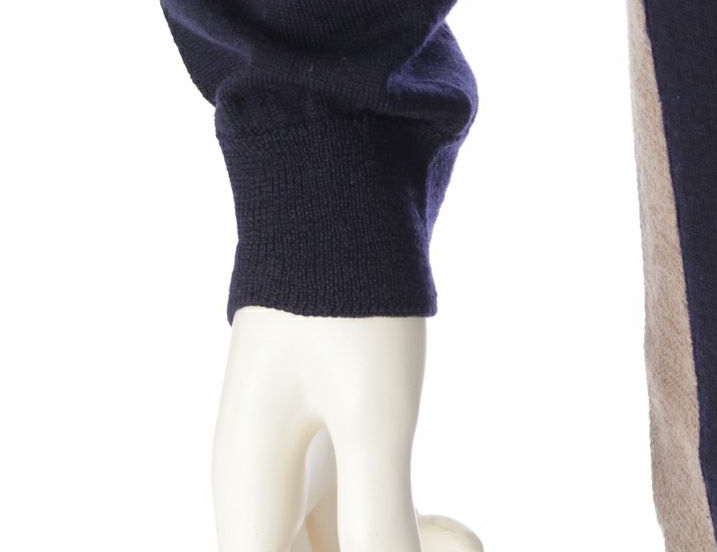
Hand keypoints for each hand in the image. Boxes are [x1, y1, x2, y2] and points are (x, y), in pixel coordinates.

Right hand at [212, 306, 481, 551]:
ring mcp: (297, 461)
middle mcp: (262, 482)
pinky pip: (360, 514)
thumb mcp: (372, 417)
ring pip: (338, 548)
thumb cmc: (347, 302)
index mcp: (249, 484)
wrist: (344, 201)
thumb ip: (378, 524)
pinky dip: (404, 532)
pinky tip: (458, 536)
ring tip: (468, 544)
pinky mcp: (332, 439)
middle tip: (455, 547)